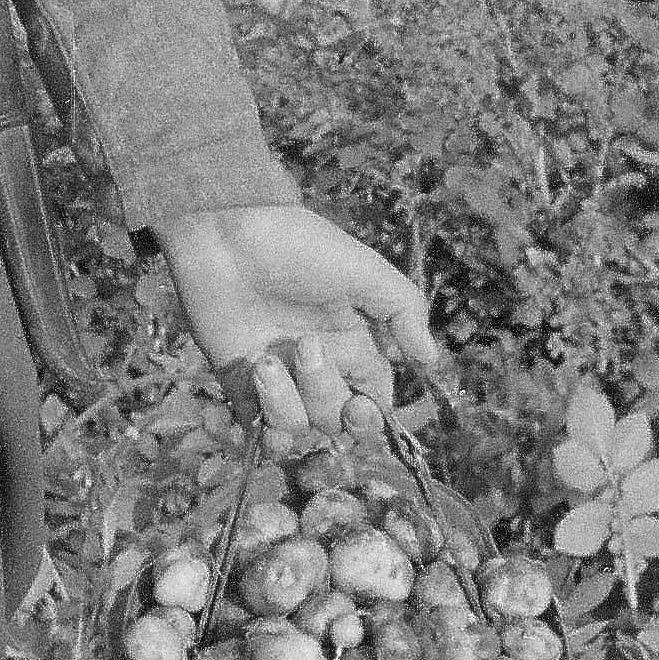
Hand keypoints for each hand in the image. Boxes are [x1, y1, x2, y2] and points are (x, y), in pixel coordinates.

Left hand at [159, 200, 438, 449]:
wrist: (228, 232)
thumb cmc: (301, 246)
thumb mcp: (365, 271)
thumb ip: (404, 312)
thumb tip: (430, 359)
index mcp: (356, 344)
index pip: (373, 402)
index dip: (368, 417)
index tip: (359, 406)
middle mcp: (319, 367)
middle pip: (334, 419)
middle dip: (323, 395)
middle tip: (304, 346)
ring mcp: (279, 376)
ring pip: (296, 427)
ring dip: (283, 404)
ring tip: (264, 363)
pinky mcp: (239, 379)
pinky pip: (256, 426)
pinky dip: (258, 420)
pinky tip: (254, 385)